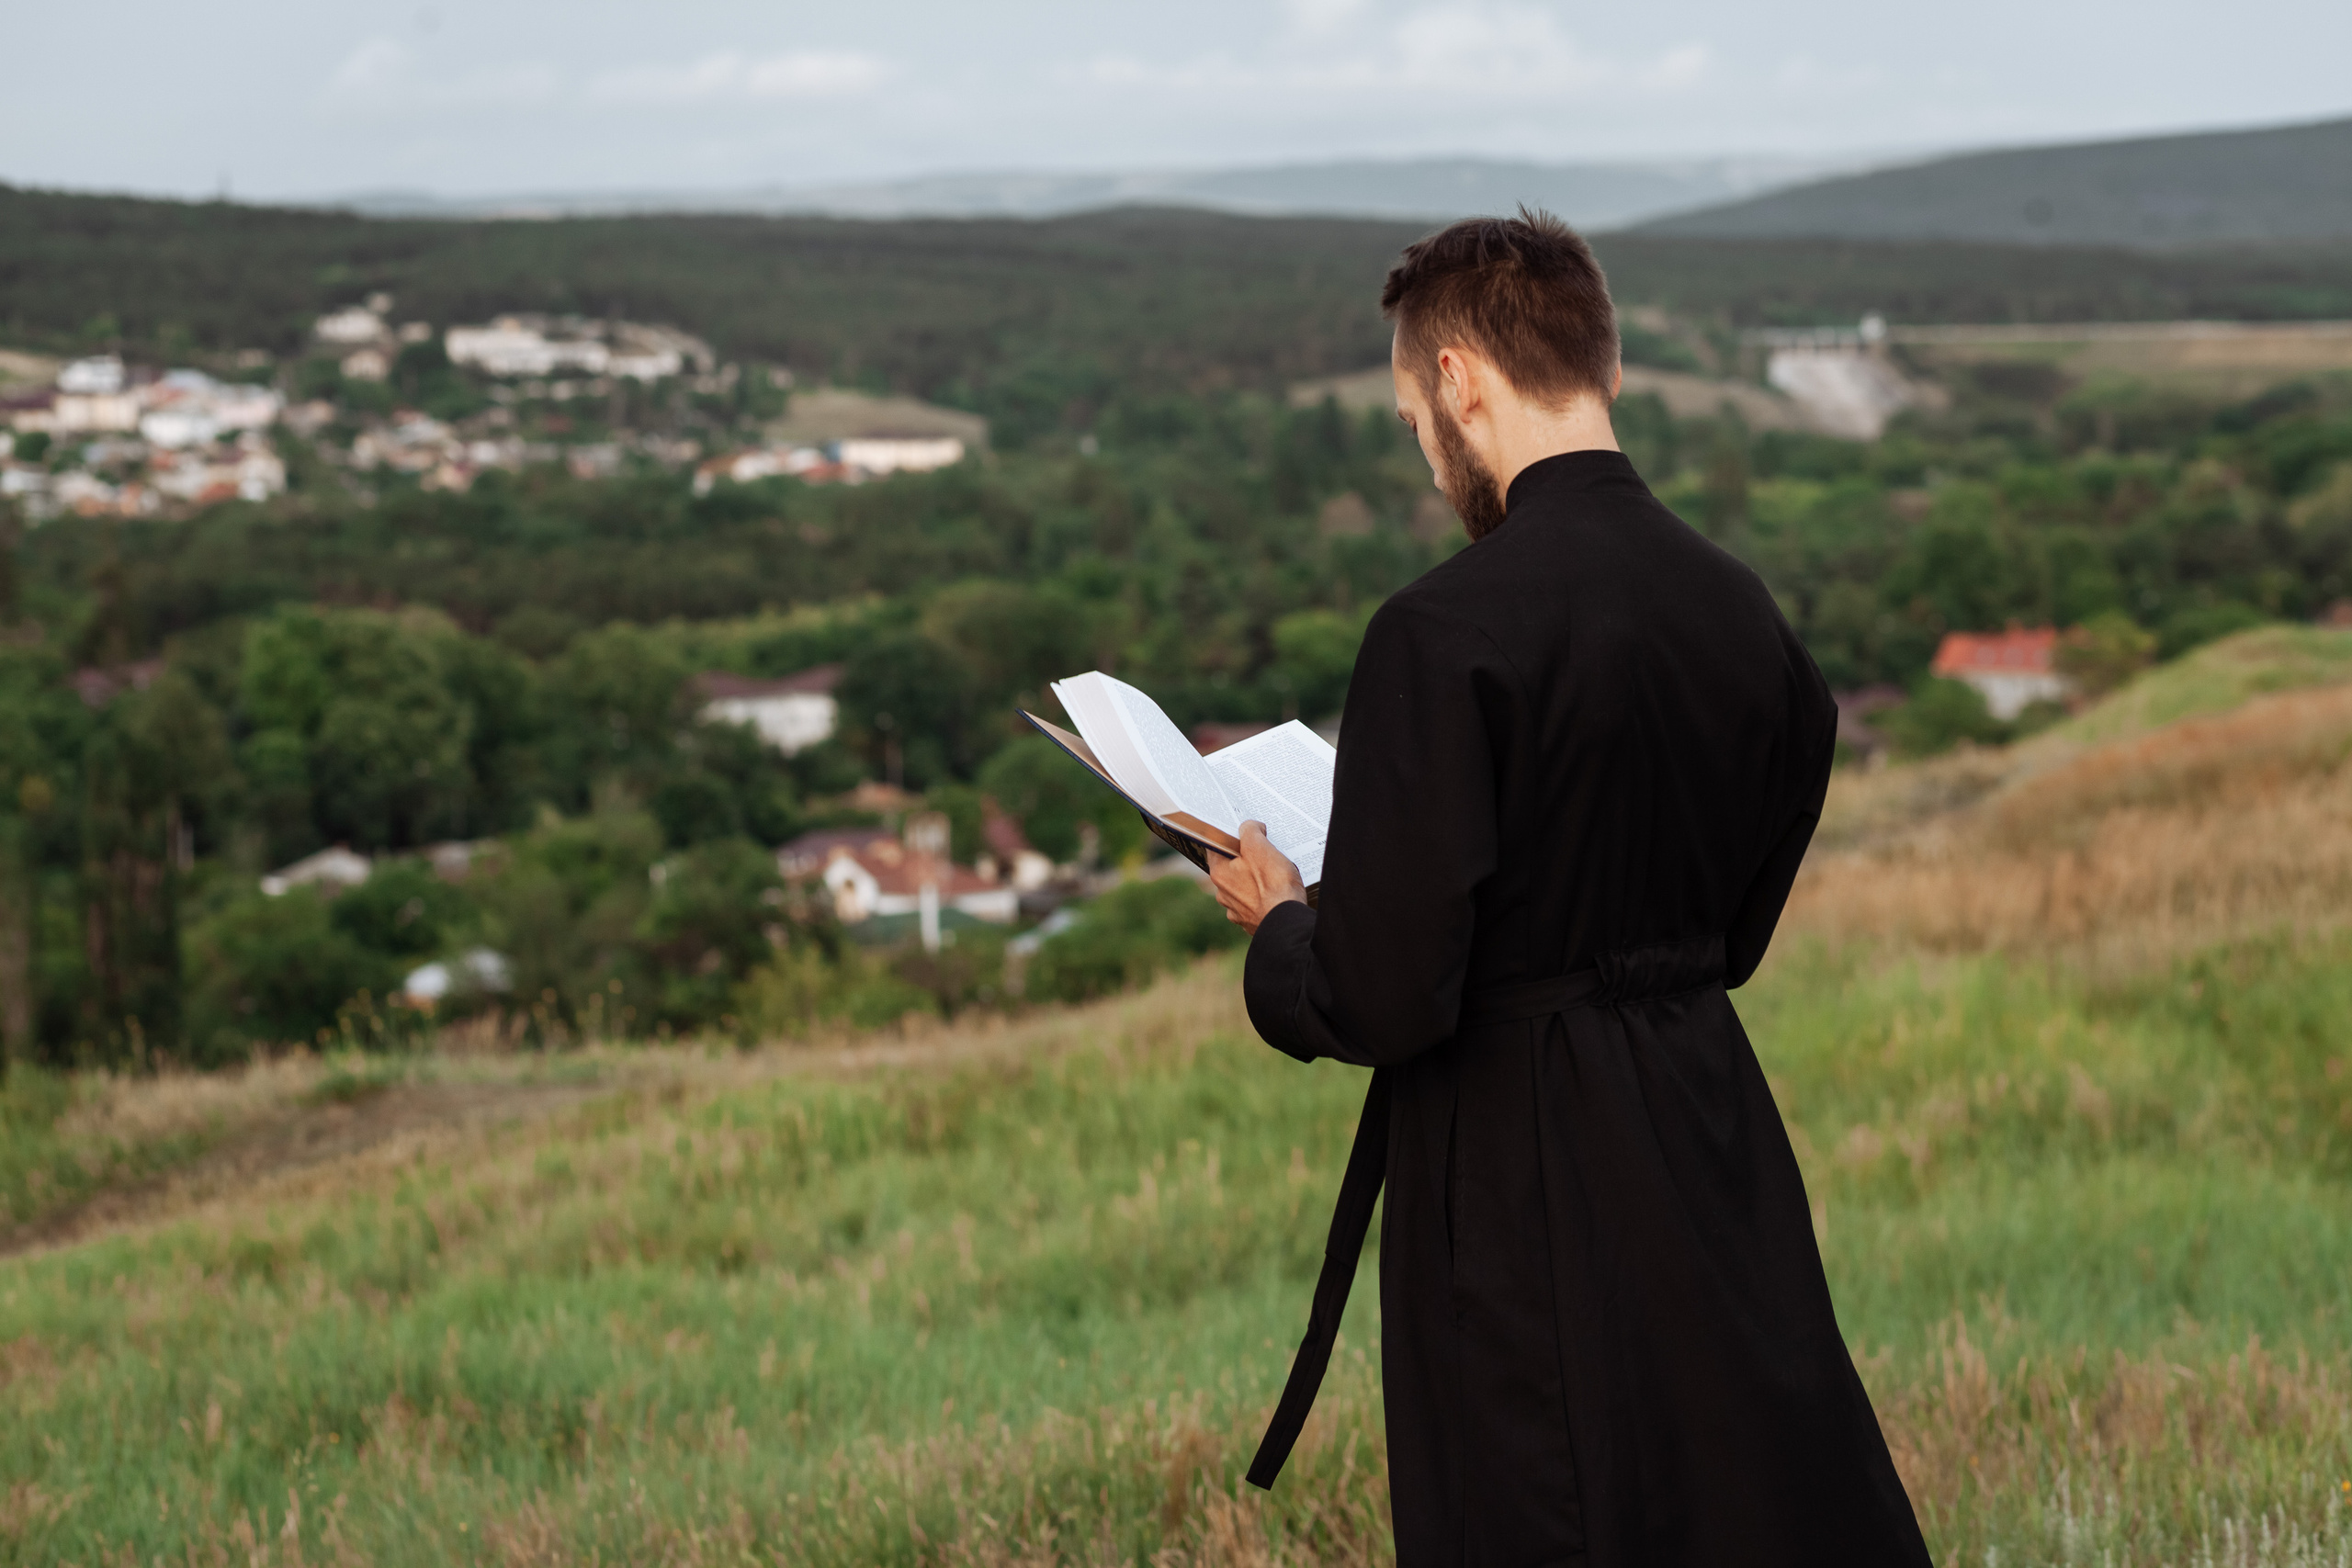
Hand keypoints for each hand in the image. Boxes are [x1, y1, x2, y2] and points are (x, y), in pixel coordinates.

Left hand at [1207, 821, 1307, 935]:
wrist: (1286, 924)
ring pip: (1244, 887)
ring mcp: (1237, 910)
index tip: (1243, 831)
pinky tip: (1277, 893)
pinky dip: (1264, 897)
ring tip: (1275, 873)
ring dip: (1255, 880)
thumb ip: (1250, 832)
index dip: (1229, 836)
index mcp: (1219, 873)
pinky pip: (1256, 903)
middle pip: (1231, 867)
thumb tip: (1249, 827)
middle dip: (1246, 858)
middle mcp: (1223, 894)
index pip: (1216, 847)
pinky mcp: (1252, 922)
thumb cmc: (1273, 886)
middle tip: (1264, 850)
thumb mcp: (1260, 848)